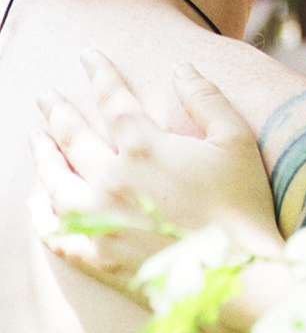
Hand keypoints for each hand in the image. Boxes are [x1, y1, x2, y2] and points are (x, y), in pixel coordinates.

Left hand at [30, 50, 282, 297]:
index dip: (100, 74)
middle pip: (74, 138)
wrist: (236, 277)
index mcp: (146, 147)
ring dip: (44, 158)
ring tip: (37, 142)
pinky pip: (58, 235)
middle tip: (45, 96)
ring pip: (57, 183)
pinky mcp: (100, 258)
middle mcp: (113, 179)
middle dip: (58, 112)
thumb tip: (182, 69)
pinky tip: (37, 204)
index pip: (114, 99)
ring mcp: (102, 221)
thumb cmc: (242, 204)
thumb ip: (206, 99)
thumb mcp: (236, 140)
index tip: (88, 55)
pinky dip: (43, 217)